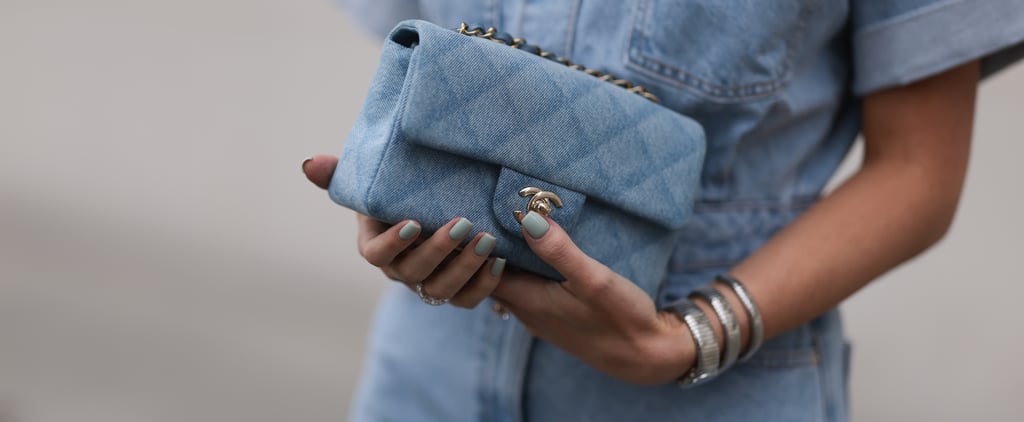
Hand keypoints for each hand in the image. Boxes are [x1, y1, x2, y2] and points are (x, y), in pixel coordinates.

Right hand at [303, 155, 505, 308]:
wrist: (434, 207)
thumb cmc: (398, 191)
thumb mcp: (371, 180)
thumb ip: (339, 173)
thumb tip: (311, 163)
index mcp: (375, 245)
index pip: (376, 254)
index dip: (392, 243)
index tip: (413, 222)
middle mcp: (400, 270)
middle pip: (414, 272)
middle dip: (438, 250)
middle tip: (463, 223)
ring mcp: (428, 284)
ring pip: (442, 289)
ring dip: (465, 267)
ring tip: (487, 240)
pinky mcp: (456, 291)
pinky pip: (468, 299)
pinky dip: (485, 283)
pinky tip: (500, 260)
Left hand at [491, 212, 695, 384]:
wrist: (646, 358)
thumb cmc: (623, 319)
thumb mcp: (595, 279)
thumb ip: (559, 251)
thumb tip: (527, 218)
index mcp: (527, 300)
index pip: (480, 270)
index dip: (471, 243)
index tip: (471, 212)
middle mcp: (526, 311)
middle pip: (489, 275)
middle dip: (484, 247)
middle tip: (485, 209)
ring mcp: (539, 316)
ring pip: (508, 282)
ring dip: (504, 257)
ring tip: (506, 223)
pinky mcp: (554, 317)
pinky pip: (526, 288)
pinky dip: (523, 268)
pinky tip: (536, 251)